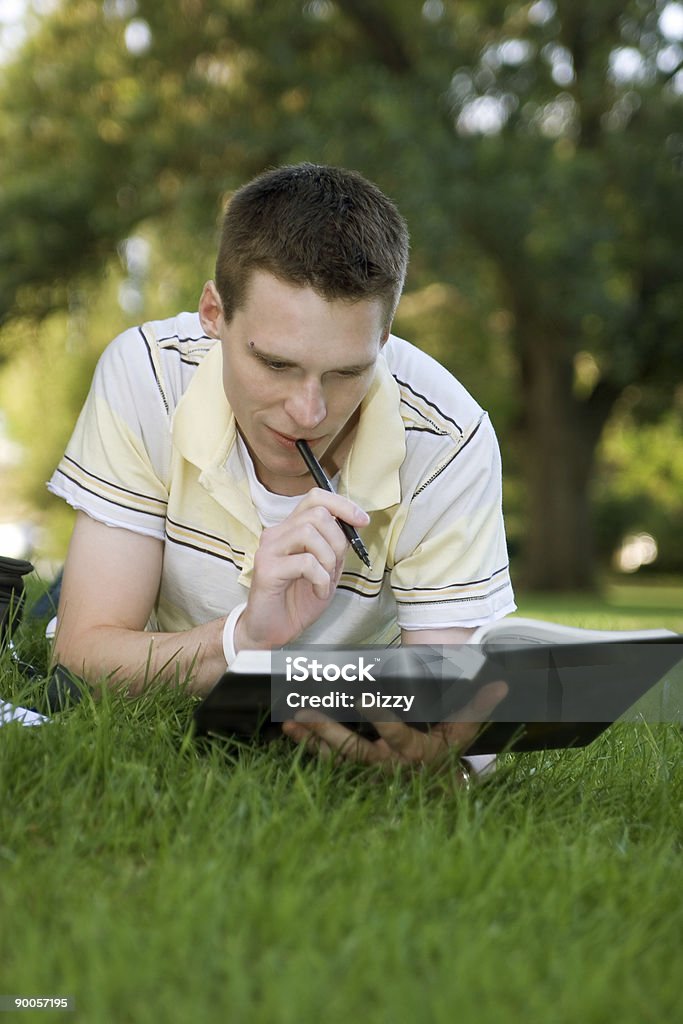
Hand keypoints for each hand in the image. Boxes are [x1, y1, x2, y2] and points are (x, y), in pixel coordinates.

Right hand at [235, 488, 369, 649]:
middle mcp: (277, 534)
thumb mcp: (327, 569)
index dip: (342, 505)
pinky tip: (318, 591)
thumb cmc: (297, 601)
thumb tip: (356, 523)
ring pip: (309, 533)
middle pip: (316, 513)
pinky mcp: (266, 569)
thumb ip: (336, 546)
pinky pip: (305, 562)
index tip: (362, 521)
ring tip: (325, 580)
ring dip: (328, 560)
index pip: (315, 498)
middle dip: (338, 540)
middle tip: (336, 565)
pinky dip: (321, 579)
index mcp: (290, 530)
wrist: (272, 631)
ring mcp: (269, 550)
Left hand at [281, 680, 507, 775]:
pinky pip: (328, 760)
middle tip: (307, 711)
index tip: (365, 697)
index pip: (399, 737)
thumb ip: (477, 705)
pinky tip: (291, 729)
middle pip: (356, 751)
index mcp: (419, 754)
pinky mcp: (355, 770)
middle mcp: (390, 767)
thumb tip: (500, 684)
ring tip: (290, 720)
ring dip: (311, 740)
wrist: (438, 788)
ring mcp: (370, 771)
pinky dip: (308, 745)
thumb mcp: (465, 728)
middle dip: (329, 732)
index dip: (382, 718)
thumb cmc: (450, 749)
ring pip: (336, 758)